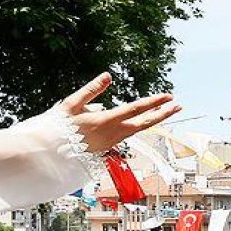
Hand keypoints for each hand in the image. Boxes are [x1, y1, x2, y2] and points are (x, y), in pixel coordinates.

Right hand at [57, 73, 180, 153]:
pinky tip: (137, 117)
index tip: (169, 96)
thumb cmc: (59, 127)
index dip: (154, 102)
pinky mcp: (108, 145)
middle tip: (179, 106)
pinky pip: (127, 132)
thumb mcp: (71, 103)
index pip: (136, 109)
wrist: (52, 153)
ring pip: (138, 129)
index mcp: (106, 121)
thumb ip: (91, 90)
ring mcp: (112, 141)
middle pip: (144, 123)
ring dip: (152, 119)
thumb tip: (108, 77)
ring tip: (165, 109)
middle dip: (163, 114)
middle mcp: (113, 133)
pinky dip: (137, 124)